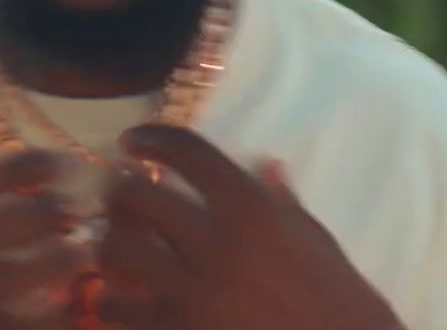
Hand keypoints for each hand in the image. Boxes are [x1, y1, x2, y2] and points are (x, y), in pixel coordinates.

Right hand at [0, 150, 88, 329]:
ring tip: (78, 267)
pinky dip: (64, 312)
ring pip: (61, 270)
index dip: (60, 165)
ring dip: (79, 264)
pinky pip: (50, 323)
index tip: (73, 172)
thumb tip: (36, 168)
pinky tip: (58, 309)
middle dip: (78, 215)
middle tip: (82, 222)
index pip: (18, 165)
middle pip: (50, 213)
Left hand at [95, 125, 401, 329]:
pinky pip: (117, 308)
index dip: (154, 138)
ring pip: (116, 252)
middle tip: (121, 196)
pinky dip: (111, 300)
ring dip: (110, 244)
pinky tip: (120, 298)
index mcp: (252, 209)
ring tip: (116, 246)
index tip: (134, 141)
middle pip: (137, 196)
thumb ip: (281, 202)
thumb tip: (264, 166)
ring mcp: (191, 293)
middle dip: (120, 191)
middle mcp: (216, 243)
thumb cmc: (336, 299)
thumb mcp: (314, 241)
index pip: (188, 153)